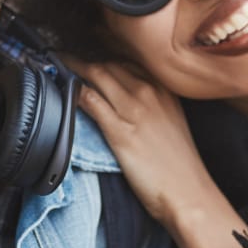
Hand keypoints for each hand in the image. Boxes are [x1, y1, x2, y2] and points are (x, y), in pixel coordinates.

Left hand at [64, 56, 214, 228]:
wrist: (189, 194)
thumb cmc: (180, 165)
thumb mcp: (172, 122)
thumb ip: (153, 104)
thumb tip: (127, 98)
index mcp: (163, 90)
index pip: (127, 60)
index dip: (103, 54)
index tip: (87, 52)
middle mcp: (149, 93)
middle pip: (109, 64)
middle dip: (84, 58)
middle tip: (64, 56)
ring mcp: (134, 110)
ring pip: (97, 74)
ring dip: (73, 67)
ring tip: (57, 65)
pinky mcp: (120, 131)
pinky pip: (90, 100)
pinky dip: (74, 91)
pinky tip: (64, 90)